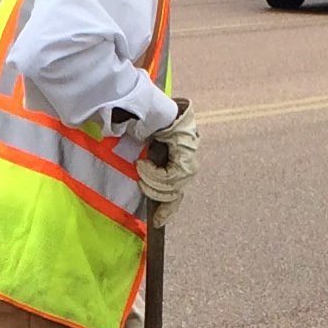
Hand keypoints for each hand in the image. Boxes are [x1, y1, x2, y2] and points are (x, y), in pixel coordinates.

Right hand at [137, 106, 198, 227]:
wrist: (151, 105)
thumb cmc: (144, 125)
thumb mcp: (144, 151)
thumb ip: (147, 168)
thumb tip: (137, 183)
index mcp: (180, 162)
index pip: (176, 191)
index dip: (168, 209)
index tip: (158, 222)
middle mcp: (188, 161)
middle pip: (174, 192)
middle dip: (155, 193)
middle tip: (140, 181)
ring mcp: (190, 157)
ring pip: (171, 186)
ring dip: (152, 182)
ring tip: (141, 168)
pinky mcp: (187, 153)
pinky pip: (170, 177)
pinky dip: (154, 174)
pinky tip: (144, 164)